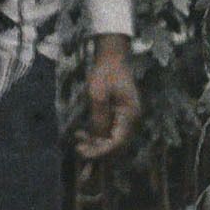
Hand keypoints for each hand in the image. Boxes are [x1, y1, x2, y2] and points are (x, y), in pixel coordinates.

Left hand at [75, 34, 139, 161]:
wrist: (112, 57)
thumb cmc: (105, 72)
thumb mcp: (98, 93)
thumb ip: (98, 117)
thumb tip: (98, 139)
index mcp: (130, 113)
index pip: (117, 142)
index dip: (100, 151)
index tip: (82, 152)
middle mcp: (131, 119)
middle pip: (116, 145)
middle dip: (97, 151)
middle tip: (78, 149)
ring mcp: (126, 118)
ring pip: (111, 141)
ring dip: (95, 144)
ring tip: (78, 141)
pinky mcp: (118, 116)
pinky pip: (108, 133)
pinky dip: (96, 136)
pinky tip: (82, 134)